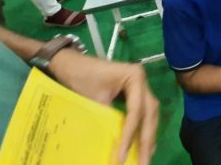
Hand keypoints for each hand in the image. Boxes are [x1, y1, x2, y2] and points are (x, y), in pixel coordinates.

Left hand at [48, 49, 159, 164]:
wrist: (71, 65)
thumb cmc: (81, 78)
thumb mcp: (94, 99)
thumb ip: (108, 119)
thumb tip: (115, 145)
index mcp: (135, 76)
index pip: (136, 110)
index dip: (131, 135)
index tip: (122, 157)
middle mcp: (142, 80)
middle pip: (149, 113)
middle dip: (147, 139)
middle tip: (145, 163)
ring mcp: (140, 87)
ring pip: (150, 114)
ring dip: (148, 136)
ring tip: (146, 158)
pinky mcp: (134, 93)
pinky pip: (143, 113)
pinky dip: (143, 129)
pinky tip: (143, 145)